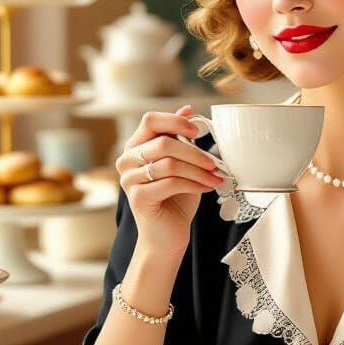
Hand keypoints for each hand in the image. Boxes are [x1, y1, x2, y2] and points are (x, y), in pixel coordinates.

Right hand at [115, 106, 225, 255]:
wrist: (167, 235)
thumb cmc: (175, 198)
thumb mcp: (182, 163)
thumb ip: (180, 138)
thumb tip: (187, 108)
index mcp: (135, 146)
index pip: (150, 120)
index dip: (175, 120)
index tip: (198, 130)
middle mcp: (126, 160)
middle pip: (164, 142)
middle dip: (195, 153)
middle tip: (215, 163)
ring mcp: (129, 179)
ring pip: (170, 164)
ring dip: (199, 171)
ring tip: (216, 177)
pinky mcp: (138, 198)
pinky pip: (171, 183)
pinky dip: (194, 184)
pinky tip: (207, 188)